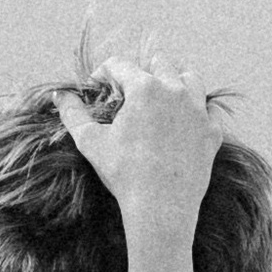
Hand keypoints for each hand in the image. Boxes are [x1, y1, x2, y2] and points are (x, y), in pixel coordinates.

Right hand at [56, 52, 222, 271]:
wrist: (161, 208)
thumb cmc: (123, 174)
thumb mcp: (90, 142)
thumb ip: (73, 114)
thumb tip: (59, 96)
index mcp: (145, 88)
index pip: (120, 64)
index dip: (104, 74)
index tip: (98, 89)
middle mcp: (176, 91)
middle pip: (160, 62)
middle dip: (142, 72)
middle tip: (129, 94)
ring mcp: (198, 111)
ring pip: (190, 79)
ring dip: (175, 83)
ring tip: (161, 100)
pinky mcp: (212, 133)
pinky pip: (207, 112)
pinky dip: (195, 113)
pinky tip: (183, 125)